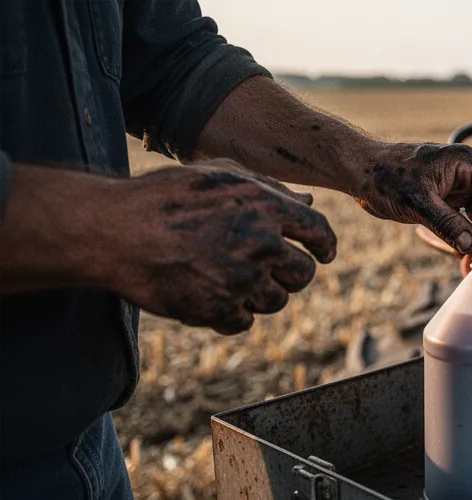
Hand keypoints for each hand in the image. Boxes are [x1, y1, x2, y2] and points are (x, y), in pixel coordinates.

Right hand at [104, 159, 336, 334]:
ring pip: (277, 302)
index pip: (319, 232)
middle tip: (271, 271)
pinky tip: (211, 296)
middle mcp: (262, 244)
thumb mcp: (220, 177)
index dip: (325, 246)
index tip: (323, 255)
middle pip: (303, 274)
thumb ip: (268, 190)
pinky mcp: (219, 308)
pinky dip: (232, 314)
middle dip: (292, 275)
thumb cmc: (167, 196)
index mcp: (268, 207)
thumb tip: (308, 204)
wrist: (116, 230)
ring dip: (261, 295)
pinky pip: (245, 322)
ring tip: (231, 279)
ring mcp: (242, 279)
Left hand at [352, 143, 471, 253]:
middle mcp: (464, 172)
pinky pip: (465, 217)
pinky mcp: (445, 196)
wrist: (360, 171)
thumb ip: (447, 224)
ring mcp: (455, 184)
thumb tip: (470, 246)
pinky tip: (467, 252)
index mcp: (464, 163)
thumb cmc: (385, 175)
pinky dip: (468, 234)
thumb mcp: (417, 202)